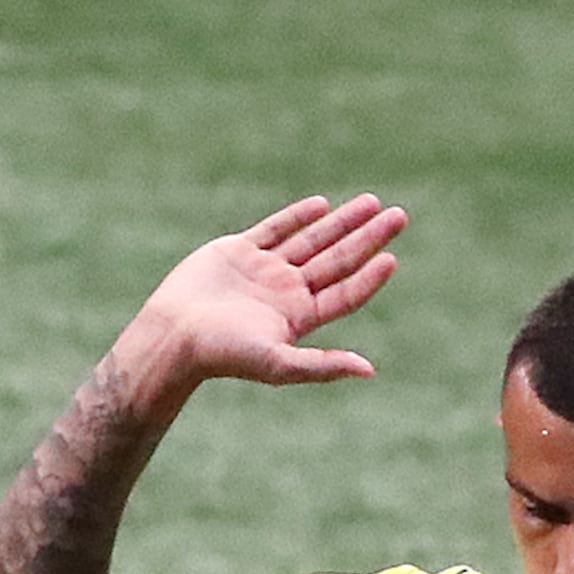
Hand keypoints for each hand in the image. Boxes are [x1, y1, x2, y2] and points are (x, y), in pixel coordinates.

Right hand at [123, 196, 406, 395]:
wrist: (173, 334)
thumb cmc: (223, 354)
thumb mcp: (278, 363)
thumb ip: (323, 365)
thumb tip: (369, 370)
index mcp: (297, 319)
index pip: (343, 294)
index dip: (369, 278)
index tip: (393, 257)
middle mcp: (285, 293)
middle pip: (337, 261)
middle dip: (368, 238)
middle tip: (400, 216)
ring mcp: (263, 271)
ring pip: (312, 240)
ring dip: (342, 223)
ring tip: (372, 203)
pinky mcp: (237, 252)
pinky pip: (274, 229)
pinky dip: (297, 217)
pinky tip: (321, 205)